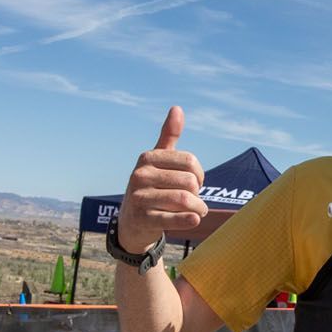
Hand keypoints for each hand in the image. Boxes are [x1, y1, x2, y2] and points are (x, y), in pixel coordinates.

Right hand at [118, 106, 206, 251]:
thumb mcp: (157, 161)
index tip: (196, 182)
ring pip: (185, 200)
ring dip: (198, 208)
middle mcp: (140, 175)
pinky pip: (173, 219)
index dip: (200, 174)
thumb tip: (177, 108)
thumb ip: (168, 137)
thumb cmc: (151, 187)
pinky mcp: (142, 219)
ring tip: (198, 211)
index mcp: (147, 158)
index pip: (190, 162)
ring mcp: (139, 198)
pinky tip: (194, 220)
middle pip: (190, 182)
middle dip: (198, 193)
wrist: (131, 223)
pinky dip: (189, 220)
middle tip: (195, 200)